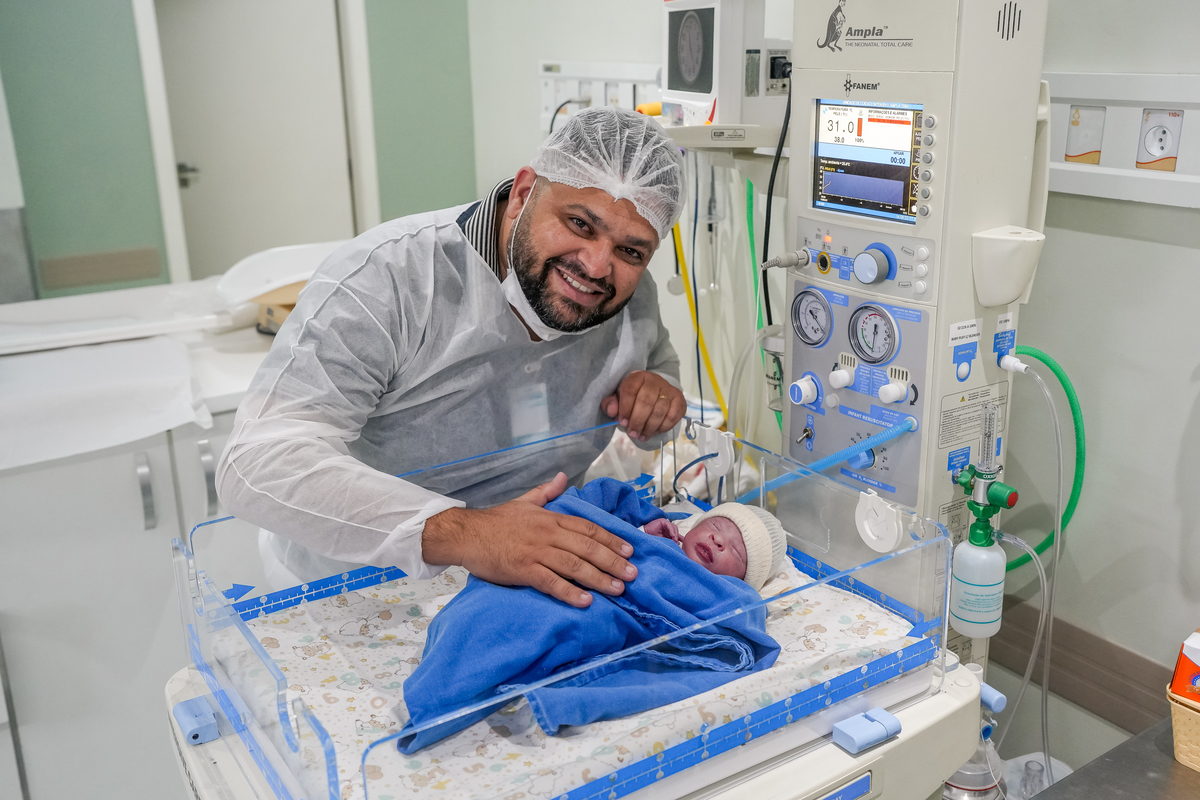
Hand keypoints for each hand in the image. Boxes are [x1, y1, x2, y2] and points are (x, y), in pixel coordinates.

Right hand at [421, 472, 636, 607]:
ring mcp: (536, 551)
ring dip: (599, 578)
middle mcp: (547, 533)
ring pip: (574, 566)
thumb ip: (546, 492)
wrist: (466, 534)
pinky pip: (551, 582)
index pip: (587, 528)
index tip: (629, 550)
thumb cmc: (495, 521)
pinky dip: (569, 592)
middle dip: (613, 562)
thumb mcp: (524, 502)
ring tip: (618, 589)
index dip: (610, 539)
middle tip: (633, 575)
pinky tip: (585, 602)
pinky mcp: (523, 569)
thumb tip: (562, 477)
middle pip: (587, 548)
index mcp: (550, 518)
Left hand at [601, 371, 685, 441]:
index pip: (630, 390)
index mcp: (637, 377)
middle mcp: (655, 380)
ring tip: (642, 436)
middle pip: (646, 401)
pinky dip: (663, 427)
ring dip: (649, 427)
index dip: (625, 408)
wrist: (656, 393)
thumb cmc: (634, 398)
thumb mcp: (619, 398)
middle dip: (637, 421)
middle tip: (632, 433)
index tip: (622, 423)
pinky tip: (655, 431)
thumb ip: (611, 404)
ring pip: (660, 410)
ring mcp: (669, 390)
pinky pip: (673, 416)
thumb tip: (611, 410)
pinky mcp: (679, 400)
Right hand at [642, 517, 681, 543]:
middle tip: (676, 541)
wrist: (645, 535)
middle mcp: (667, 526)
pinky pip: (669, 525)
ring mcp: (665, 523)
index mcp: (667, 531)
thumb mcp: (664, 540)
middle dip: (677, 536)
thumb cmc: (652, 538)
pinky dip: (672, 531)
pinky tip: (672, 535)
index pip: (675, 532)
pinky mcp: (663, 521)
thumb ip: (670, 540)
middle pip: (675, 529)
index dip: (679, 537)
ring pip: (674, 527)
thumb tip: (678, 543)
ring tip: (674, 539)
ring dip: (675, 534)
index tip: (682, 542)